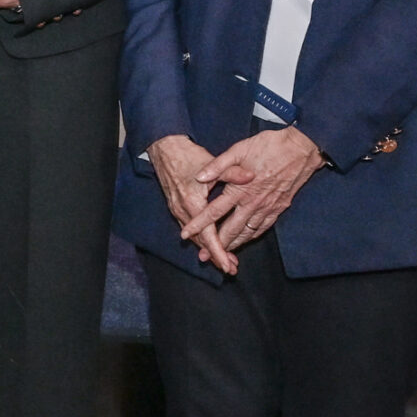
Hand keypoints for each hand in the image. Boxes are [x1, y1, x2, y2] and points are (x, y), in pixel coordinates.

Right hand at [146, 134, 243, 275]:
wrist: (165, 148)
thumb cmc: (188, 155)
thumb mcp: (212, 162)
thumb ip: (232, 173)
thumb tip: (251, 176)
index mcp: (192, 202)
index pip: (207, 235)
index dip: (218, 251)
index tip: (228, 264)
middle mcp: (183, 210)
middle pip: (200, 241)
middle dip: (215, 255)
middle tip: (231, 268)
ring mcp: (177, 210)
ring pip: (194, 236)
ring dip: (208, 248)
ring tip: (224, 259)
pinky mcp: (176, 206)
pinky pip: (190, 229)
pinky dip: (201, 238)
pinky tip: (210, 241)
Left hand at [179, 125, 324, 255]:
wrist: (301, 149)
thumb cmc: (269, 145)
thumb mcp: (239, 149)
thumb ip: (218, 165)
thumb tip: (199, 177)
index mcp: (240, 189)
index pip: (214, 211)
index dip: (199, 224)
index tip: (185, 234)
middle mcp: (253, 202)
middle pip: (231, 229)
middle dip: (216, 245)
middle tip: (204, 256)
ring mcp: (268, 207)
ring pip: (247, 232)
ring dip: (234, 245)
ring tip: (222, 255)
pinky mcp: (280, 208)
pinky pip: (263, 228)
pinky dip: (252, 237)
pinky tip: (245, 240)